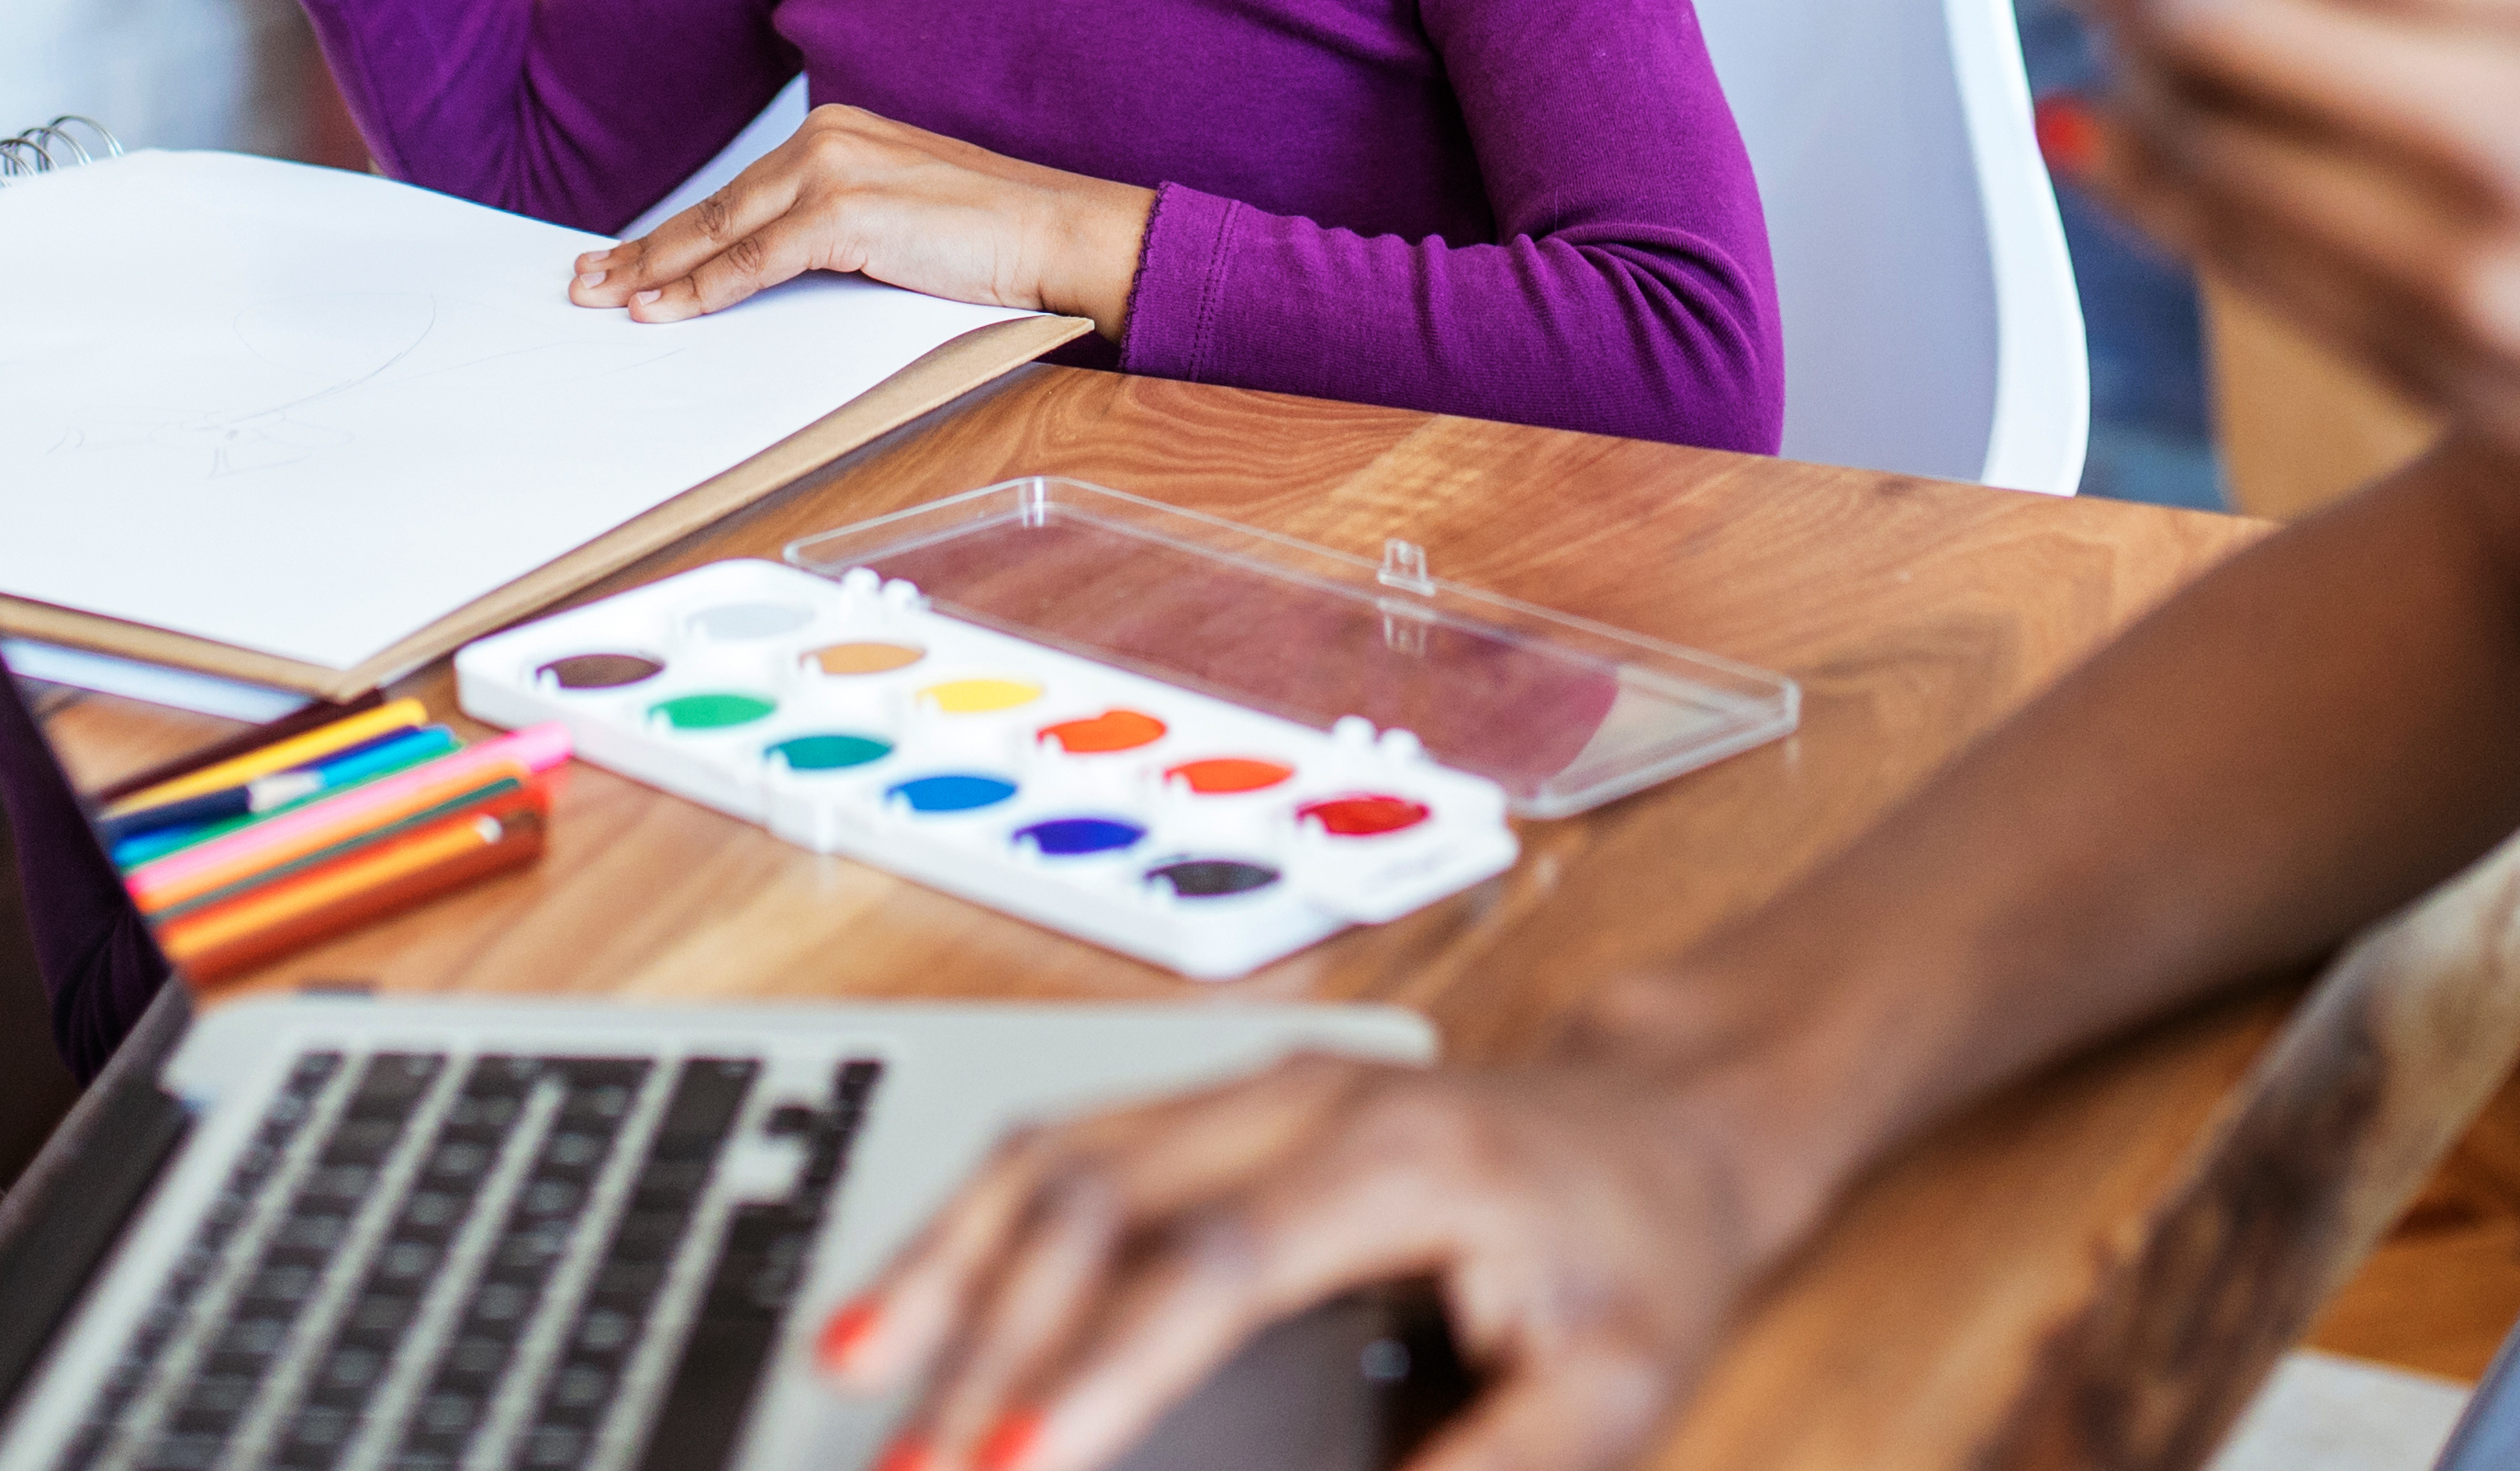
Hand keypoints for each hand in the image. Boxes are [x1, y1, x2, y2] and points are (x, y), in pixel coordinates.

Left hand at [566, 102, 1150, 332]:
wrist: (1060, 229)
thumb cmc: (989, 235)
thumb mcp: (895, 221)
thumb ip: (829, 231)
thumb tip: (761, 274)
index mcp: (835, 134)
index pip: (734, 196)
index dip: (671, 235)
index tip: (621, 261)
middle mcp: (826, 139)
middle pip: (712, 210)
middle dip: (642, 251)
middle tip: (583, 282)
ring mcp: (835, 171)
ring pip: (721, 233)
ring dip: (657, 273)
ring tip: (606, 301)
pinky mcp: (849, 212)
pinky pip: (758, 260)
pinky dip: (707, 289)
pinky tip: (667, 311)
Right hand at [824, 1045, 1796, 1470]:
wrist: (1665, 1128)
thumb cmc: (1639, 1258)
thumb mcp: (1611, 1395)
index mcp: (1398, 1160)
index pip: (1209, 1260)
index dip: (1097, 1368)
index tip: (1004, 1469)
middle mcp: (1301, 1099)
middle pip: (1095, 1196)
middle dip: (983, 1343)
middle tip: (907, 1468)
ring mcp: (1246, 1087)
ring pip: (1053, 1156)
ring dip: (945, 1273)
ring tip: (854, 1386)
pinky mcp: (1212, 1107)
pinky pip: (1061, 1150)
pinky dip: (967, 1229)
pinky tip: (899, 1311)